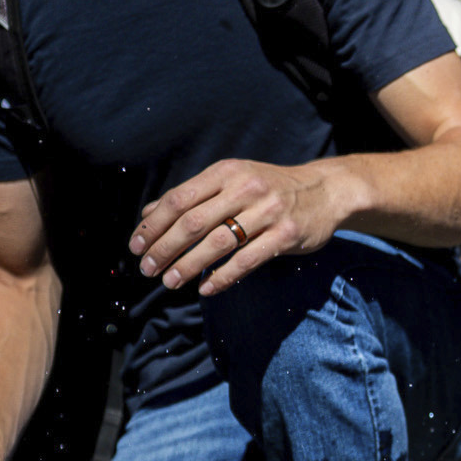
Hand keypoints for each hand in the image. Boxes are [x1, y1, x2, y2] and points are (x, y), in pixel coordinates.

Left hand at [129, 157, 349, 294]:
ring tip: (170, 282)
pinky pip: (247, 260)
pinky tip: (205, 288)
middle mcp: (246, 188)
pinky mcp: (286, 235)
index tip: (135, 246)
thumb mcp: (231, 181)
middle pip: (193, 222)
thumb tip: (148, 214)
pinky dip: (222, 277)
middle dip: (164, 249)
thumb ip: (192, 196)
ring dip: (188, 266)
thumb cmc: (270, 187)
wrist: (325, 190)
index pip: (179, 199)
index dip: (153, 225)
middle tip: (147, 269)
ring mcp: (268, 212)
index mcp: (226, 172)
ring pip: (217, 243)